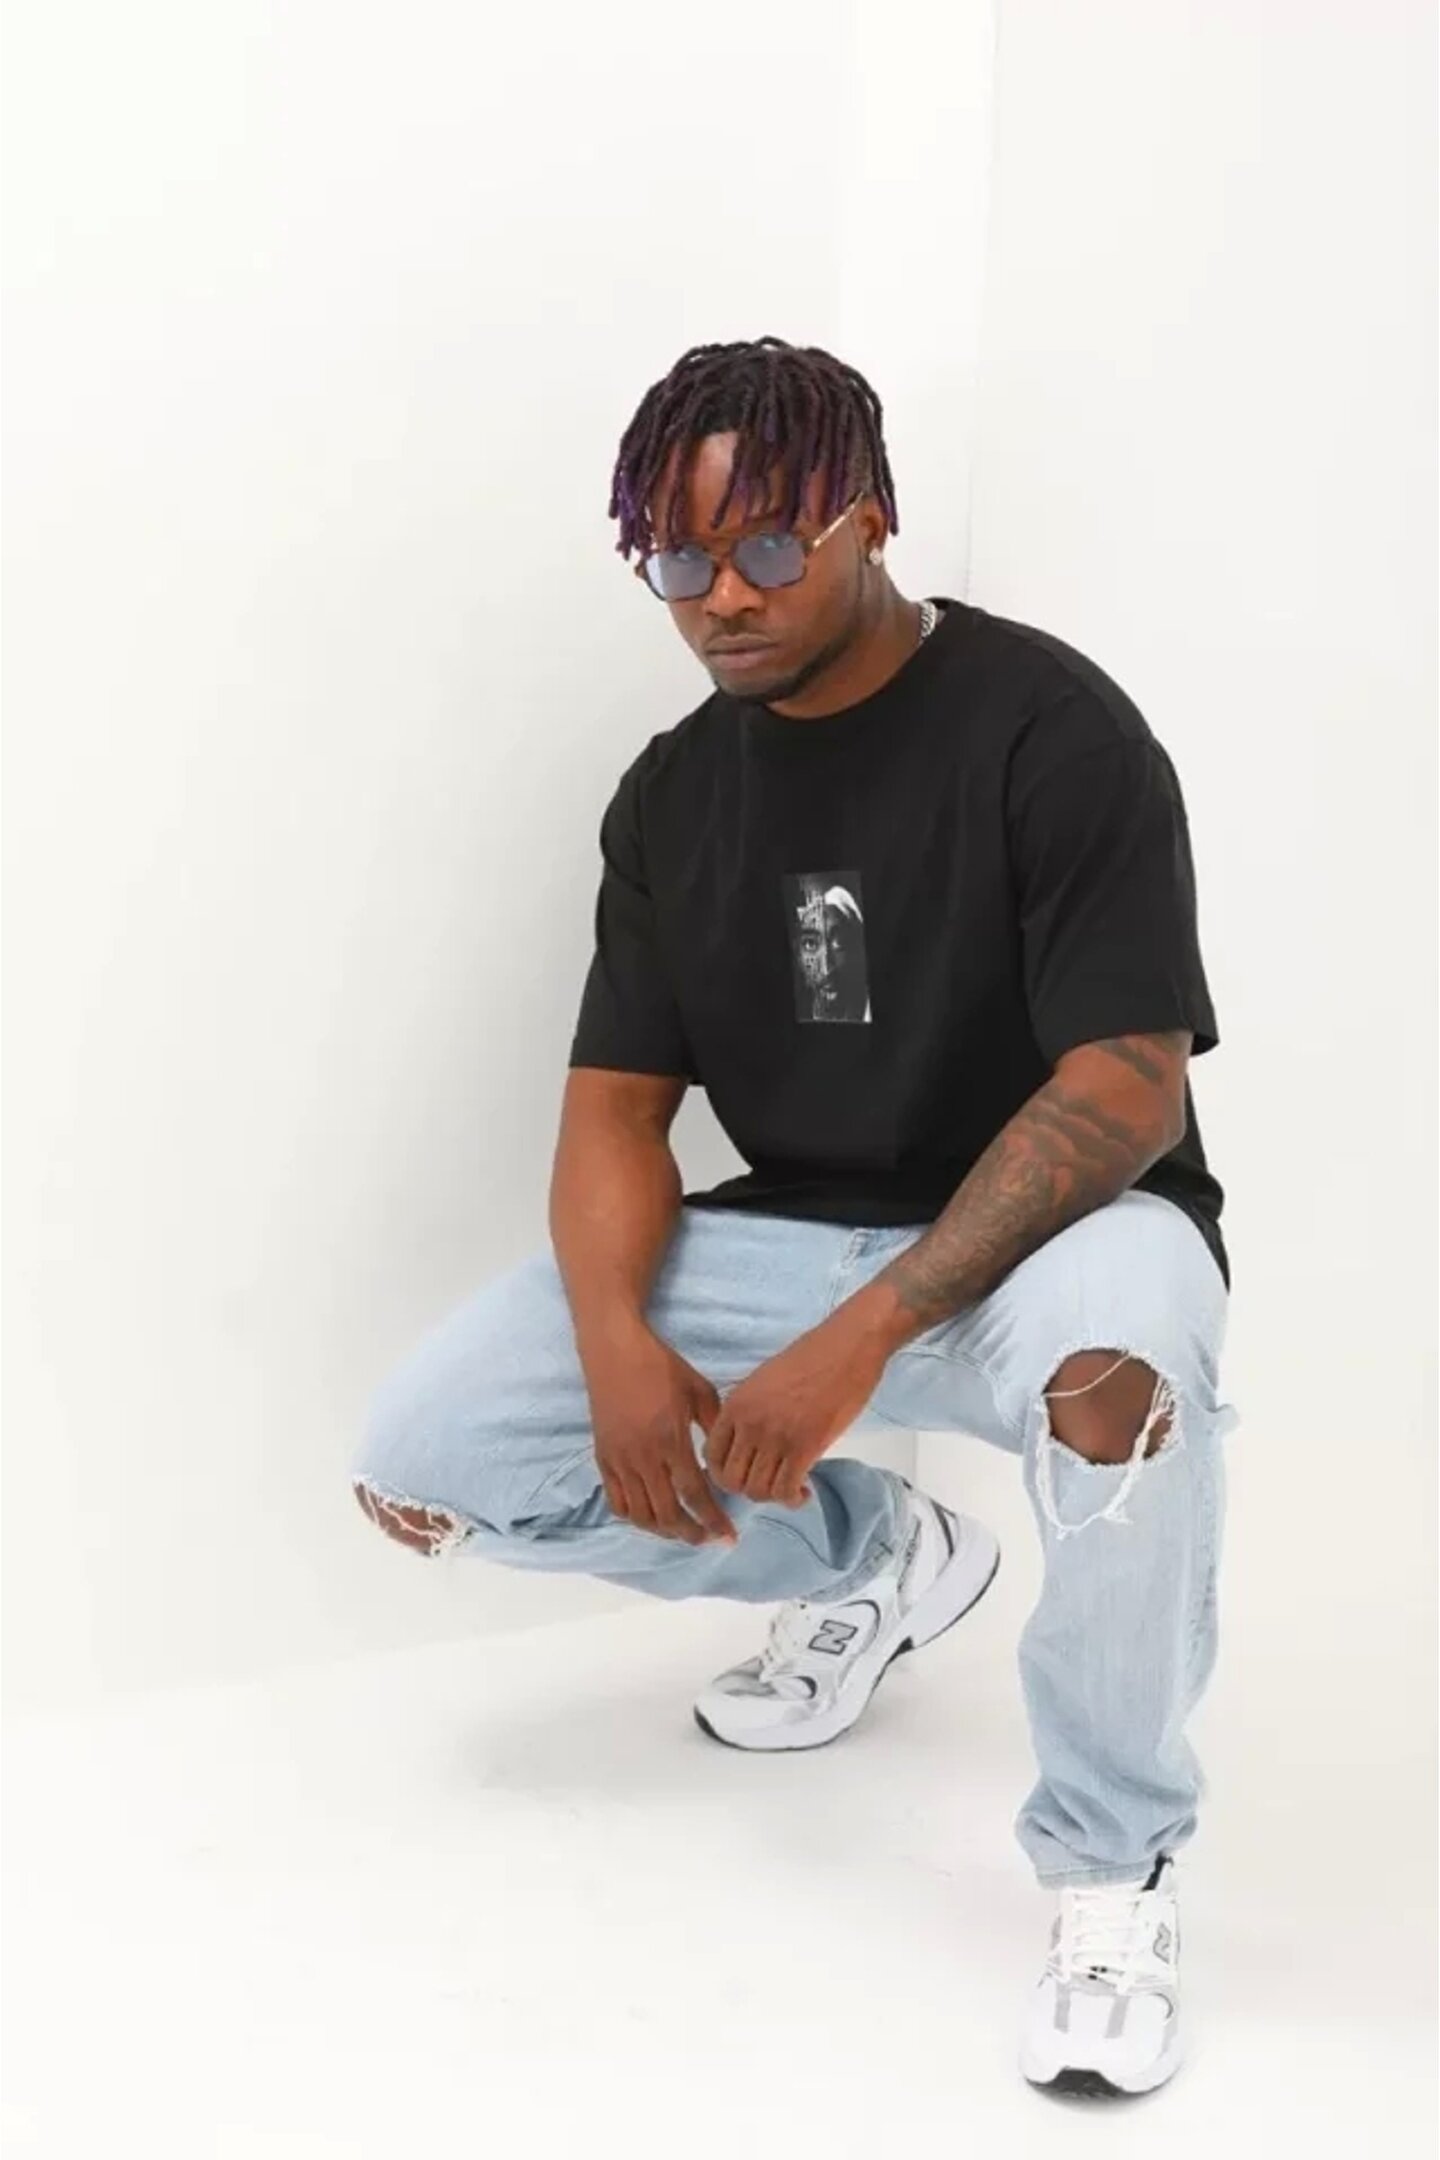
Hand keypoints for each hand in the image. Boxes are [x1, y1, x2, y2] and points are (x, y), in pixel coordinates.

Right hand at [584, 1328, 737, 1546]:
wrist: (615, 1351)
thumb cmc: (661, 1367)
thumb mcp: (699, 1390)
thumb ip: (716, 1426)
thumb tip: (731, 1457)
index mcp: (670, 1440)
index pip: (695, 1495)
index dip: (714, 1520)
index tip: (729, 1536)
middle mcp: (643, 1457)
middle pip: (667, 1514)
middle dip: (692, 1534)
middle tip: (710, 1539)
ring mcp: (619, 1460)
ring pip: (641, 1515)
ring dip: (664, 1531)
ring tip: (684, 1532)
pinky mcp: (603, 1459)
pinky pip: (616, 1502)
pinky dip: (635, 1518)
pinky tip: (652, 1516)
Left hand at [702, 1315, 891, 1506]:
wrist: (846, 1347)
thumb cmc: (810, 1359)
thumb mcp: (762, 1381)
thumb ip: (747, 1412)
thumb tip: (744, 1448)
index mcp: (736, 1405)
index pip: (711, 1457)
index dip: (725, 1474)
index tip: (745, 1474)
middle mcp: (749, 1423)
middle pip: (731, 1481)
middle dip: (749, 1489)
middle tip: (770, 1482)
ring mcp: (775, 1436)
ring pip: (758, 1491)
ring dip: (773, 1496)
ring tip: (789, 1487)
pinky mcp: (805, 1446)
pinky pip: (785, 1490)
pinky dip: (793, 1499)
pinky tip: (804, 1491)